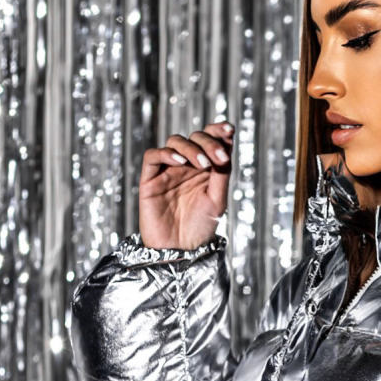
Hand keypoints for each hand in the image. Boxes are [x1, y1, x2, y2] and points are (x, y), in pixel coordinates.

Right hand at [138, 121, 234, 251]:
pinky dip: (166, 154)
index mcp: (204, 169)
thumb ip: (221, 174)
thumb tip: (227, 144)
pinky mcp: (150, 180)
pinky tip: (181, 162)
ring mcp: (167, 171)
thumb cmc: (200, 229)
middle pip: (194, 138)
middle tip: (219, 157)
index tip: (230, 129)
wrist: (181, 251)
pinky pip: (153, 157)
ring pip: (175, 142)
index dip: (218, 131)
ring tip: (204, 164)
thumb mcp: (217, 200)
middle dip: (208, 142)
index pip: (209, 140)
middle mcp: (186, 166)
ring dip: (191, 148)